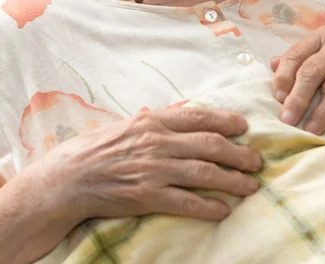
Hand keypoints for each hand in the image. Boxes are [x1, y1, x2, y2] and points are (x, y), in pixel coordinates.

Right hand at [36, 108, 261, 225]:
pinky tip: (224, 209)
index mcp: (152, 121)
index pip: (197, 116)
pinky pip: (186, 202)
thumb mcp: (124, 125)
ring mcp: (153, 169)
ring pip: (204, 173)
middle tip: (256, 160)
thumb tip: (170, 114)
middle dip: (238, 152)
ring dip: (232, 179)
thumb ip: (151, 121)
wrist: (68, 177)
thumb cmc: (95, 149)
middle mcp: (157, 142)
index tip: (244, 126)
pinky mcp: (147, 196)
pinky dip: (208, 206)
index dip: (225, 120)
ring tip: (251, 185)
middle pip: (209, 144)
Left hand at [271, 25, 324, 139]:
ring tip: (312, 130)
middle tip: (288, 120)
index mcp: (322, 37)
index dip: (283, 77)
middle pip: (312, 72)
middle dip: (298, 98)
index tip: (276, 98)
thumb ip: (302, 53)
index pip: (295, 55)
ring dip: (323, 110)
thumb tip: (272, 64)